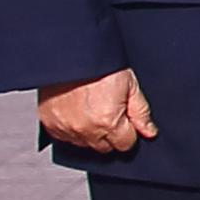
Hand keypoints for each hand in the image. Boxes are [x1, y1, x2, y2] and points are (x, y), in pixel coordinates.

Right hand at [38, 70, 155, 154]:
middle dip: (110, 133)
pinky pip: (65, 138)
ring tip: (91, 108)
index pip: (125, 144)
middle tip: (108, 110)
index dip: (128, 130)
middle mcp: (85, 129)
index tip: (124, 118)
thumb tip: (149, 132)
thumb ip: (141, 112)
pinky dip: (72, 128)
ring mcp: (65, 128)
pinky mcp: (50, 125)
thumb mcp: (130, 84)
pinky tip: (77, 112)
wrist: (71, 52)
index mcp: (108, 121)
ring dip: (90, 132)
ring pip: (84, 144)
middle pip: (104, 147)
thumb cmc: (100, 64)